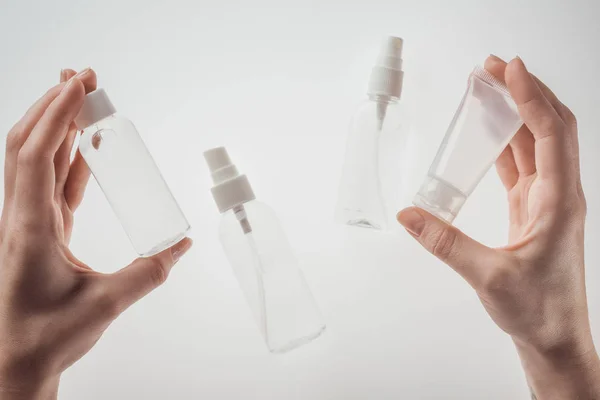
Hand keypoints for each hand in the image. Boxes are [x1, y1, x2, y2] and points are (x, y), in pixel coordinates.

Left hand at [0, 69, 191, 398]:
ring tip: (84, 100)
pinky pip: (51, 182)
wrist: (14, 363)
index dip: (58, 115)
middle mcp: (21, 217)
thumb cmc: (45, 337)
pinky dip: (68, 157)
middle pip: (29, 144)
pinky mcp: (39, 230)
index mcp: (29, 227)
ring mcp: (28, 222)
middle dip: (55, 105)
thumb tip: (181, 246)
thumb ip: (149, 273)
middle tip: (82, 78)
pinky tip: (86, 147)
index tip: (80, 85)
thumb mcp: (105, 304)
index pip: (36, 155)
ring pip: (37, 159)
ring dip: (58, 126)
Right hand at [398, 56, 599, 398]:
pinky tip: (490, 131)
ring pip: (537, 142)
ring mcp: (547, 199)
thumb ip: (445, 244)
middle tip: (495, 68)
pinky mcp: (533, 209)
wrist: (554, 335)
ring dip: (517, 112)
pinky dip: (508, 141)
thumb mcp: (489, 276)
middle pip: (550, 126)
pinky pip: (523, 164)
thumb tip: (409, 215)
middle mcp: (559, 193)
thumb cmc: (538, 310)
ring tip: (490, 88)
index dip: (531, 97)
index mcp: (559, 202)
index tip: (509, 70)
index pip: (551, 134)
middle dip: (525, 91)